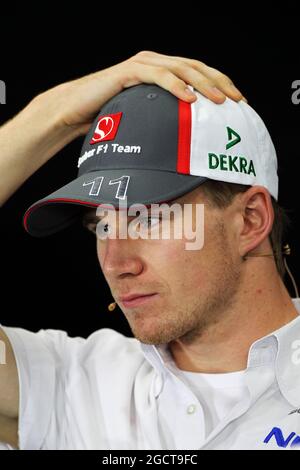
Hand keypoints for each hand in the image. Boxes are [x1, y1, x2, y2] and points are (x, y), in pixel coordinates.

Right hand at [32, 50, 245, 137]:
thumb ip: (163, 118)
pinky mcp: (128, 71)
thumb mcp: (143, 117)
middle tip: (237, 101)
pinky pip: (158, 76)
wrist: (75, 110)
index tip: (237, 102)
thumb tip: (187, 141)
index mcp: (161, 69)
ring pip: (181, 68)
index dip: (220, 83)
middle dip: (219, 82)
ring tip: (219, 101)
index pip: (198, 72)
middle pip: (196, 67)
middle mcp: (154, 61)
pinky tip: (190, 99)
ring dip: (203, 84)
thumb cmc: (109, 116)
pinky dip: (176, 86)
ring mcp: (142, 64)